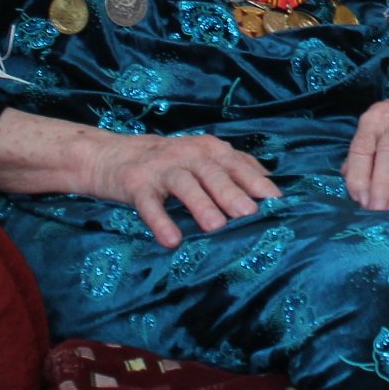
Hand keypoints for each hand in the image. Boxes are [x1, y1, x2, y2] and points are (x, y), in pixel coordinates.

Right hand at [86, 131, 279, 246]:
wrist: (113, 154)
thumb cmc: (170, 162)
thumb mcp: (202, 158)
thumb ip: (234, 168)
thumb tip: (271, 188)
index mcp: (208, 149)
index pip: (237, 163)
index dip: (256, 181)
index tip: (275, 201)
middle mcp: (187, 154)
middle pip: (213, 173)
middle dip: (232, 192)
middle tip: (249, 213)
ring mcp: (161, 168)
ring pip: (184, 185)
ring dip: (200, 204)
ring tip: (215, 226)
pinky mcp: (137, 184)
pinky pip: (150, 204)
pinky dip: (160, 221)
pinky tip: (171, 240)